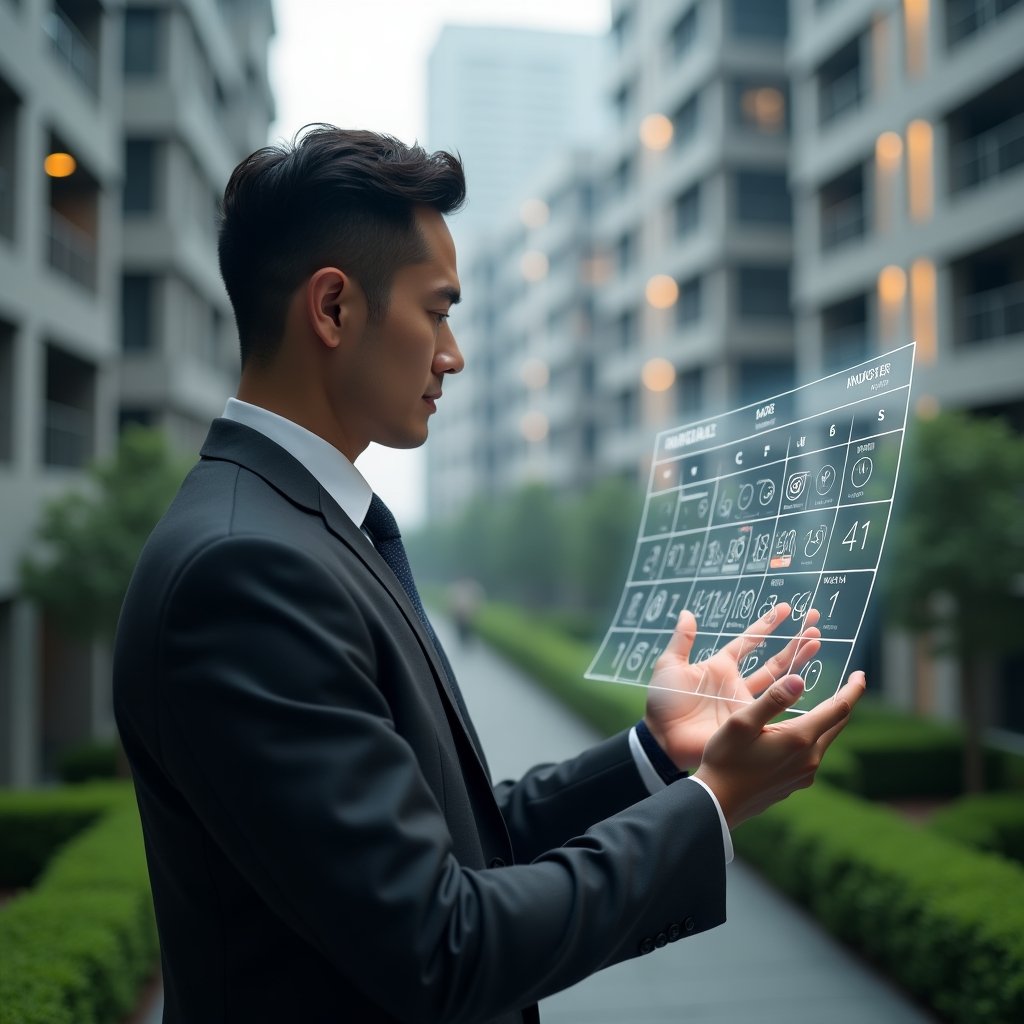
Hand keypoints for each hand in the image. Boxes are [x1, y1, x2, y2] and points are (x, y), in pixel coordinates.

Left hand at [644, 604, 820, 769]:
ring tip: (817, 640)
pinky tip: (808, 682)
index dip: (767, 625)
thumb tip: (686, 613)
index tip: (786, 609)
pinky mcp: (750, 721)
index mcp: (721, 666)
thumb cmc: (663, 703)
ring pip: (780, 679)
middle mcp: (738, 683)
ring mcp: (746, 703)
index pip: (749, 642)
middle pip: (773, 658)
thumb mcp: (669, 666)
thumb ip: (681, 641)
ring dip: (798, 660)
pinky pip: (776, 708)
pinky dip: (793, 696)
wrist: (663, 739)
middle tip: (815, 622)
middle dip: (794, 641)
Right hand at [693, 670, 865, 828]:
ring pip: (824, 740)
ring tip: (822, 705)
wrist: (717, 804)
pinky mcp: (796, 783)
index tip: (861, 674)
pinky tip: (798, 735)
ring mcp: (805, 774)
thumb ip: (773, 699)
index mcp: (799, 739)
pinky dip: (813, 738)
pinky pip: (812, 755)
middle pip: (837, 724)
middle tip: (849, 684)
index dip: (853, 690)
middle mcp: (810, 758)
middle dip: (844, 702)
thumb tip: (800, 679)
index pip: (839, 709)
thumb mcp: (742, 722)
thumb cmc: (725, 760)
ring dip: (827, 721)